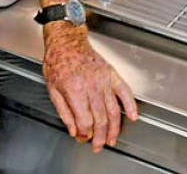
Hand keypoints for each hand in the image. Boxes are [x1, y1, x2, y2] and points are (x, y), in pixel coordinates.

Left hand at [42, 22, 138, 151]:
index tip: (83, 138)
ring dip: (114, 128)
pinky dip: (131, 105)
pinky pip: (125, 92)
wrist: (66, 41)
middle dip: (100, 136)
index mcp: (75, 89)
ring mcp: (104, 79)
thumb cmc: (58, 61)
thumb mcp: (53, 89)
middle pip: (100, 118)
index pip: (85, 120)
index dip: (85, 133)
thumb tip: (73, 130)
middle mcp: (91, 85)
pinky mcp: (111, 74)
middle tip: (99, 145)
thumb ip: (64, 112)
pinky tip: (133, 116)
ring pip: (113, 109)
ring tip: (112, 138)